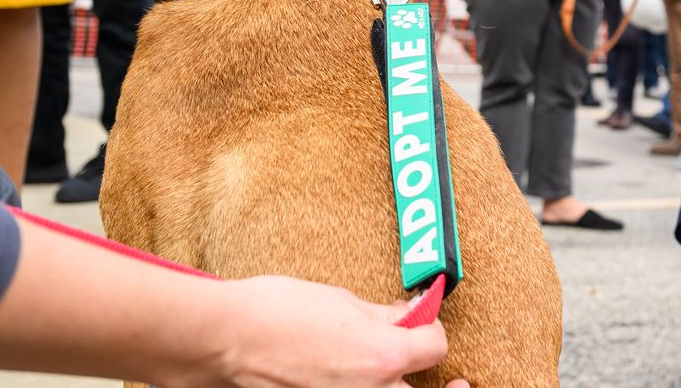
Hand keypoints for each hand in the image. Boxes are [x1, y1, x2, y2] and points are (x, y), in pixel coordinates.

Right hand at [183, 275, 466, 387]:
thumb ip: (383, 316)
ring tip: (393, 377)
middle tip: (458, 383)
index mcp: (383, 356)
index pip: (436, 348)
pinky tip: (355, 381)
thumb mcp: (341, 302)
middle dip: (437, 385)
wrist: (221, 340)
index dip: (432, 331)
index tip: (424, 323)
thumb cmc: (275, 311)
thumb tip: (408, 315)